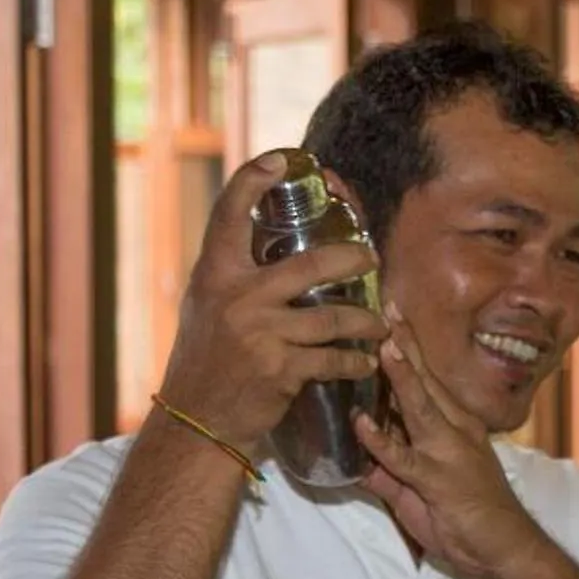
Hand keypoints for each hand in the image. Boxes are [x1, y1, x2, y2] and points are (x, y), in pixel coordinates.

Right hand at [156, 153, 385, 448]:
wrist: (196, 420)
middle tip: (373, 257)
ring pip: (332, 318)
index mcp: (214, 274)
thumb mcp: (208, 307)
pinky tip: (368, 363)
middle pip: (309, 264)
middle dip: (352, 259)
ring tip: (382, 323)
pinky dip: (356, 362)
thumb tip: (270, 245)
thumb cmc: (207, 360)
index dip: (253, 181)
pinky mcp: (280, 368)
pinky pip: (333, 359)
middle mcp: (235, 297)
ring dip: (365, 322)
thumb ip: (237, 278)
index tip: (280, 159)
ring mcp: (259, 332)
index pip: (229, 214)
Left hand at [354, 309, 546, 578]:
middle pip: (425, 381)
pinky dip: (380, 440)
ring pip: (418, 407)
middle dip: (405, 344)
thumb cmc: (468, 519)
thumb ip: (391, 472)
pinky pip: (403, 456)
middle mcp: (455, 430)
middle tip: (387, 308)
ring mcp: (448, 452)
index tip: (392, 315)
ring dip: (400, 375)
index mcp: (455, 426)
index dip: (409, 348)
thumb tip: (361, 461)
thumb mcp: (420, 491)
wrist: (504, 550)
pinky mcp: (437, 479)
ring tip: (384, 344)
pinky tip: (361, 421)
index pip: (427, 380)